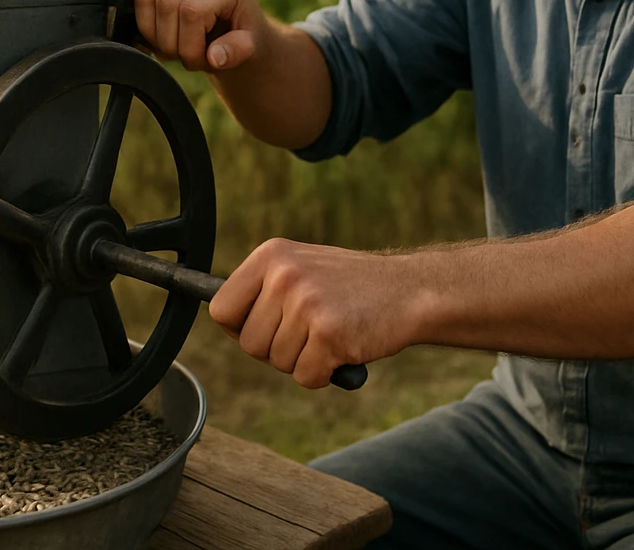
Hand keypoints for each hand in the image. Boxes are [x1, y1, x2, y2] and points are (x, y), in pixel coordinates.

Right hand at [133, 0, 268, 72]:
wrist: (234, 28)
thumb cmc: (241, 38)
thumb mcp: (249, 49)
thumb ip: (235, 52)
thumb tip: (214, 56)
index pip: (191, 11)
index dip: (189, 45)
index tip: (201, 61)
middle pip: (166, 6)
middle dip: (171, 44)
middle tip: (187, 57)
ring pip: (148, 0)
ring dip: (156, 36)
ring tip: (176, 47)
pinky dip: (145, 24)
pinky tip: (164, 35)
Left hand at [209, 238, 416, 387]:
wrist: (411, 290)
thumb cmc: (353, 286)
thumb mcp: (303, 267)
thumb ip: (265, 289)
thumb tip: (225, 321)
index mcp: (271, 255)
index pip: (222, 308)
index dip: (241, 328)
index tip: (265, 328)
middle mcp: (284, 275)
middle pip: (249, 344)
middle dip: (277, 350)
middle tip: (310, 332)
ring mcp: (306, 304)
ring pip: (278, 363)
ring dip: (304, 360)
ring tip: (331, 333)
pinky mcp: (329, 334)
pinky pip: (306, 377)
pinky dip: (324, 374)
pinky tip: (344, 349)